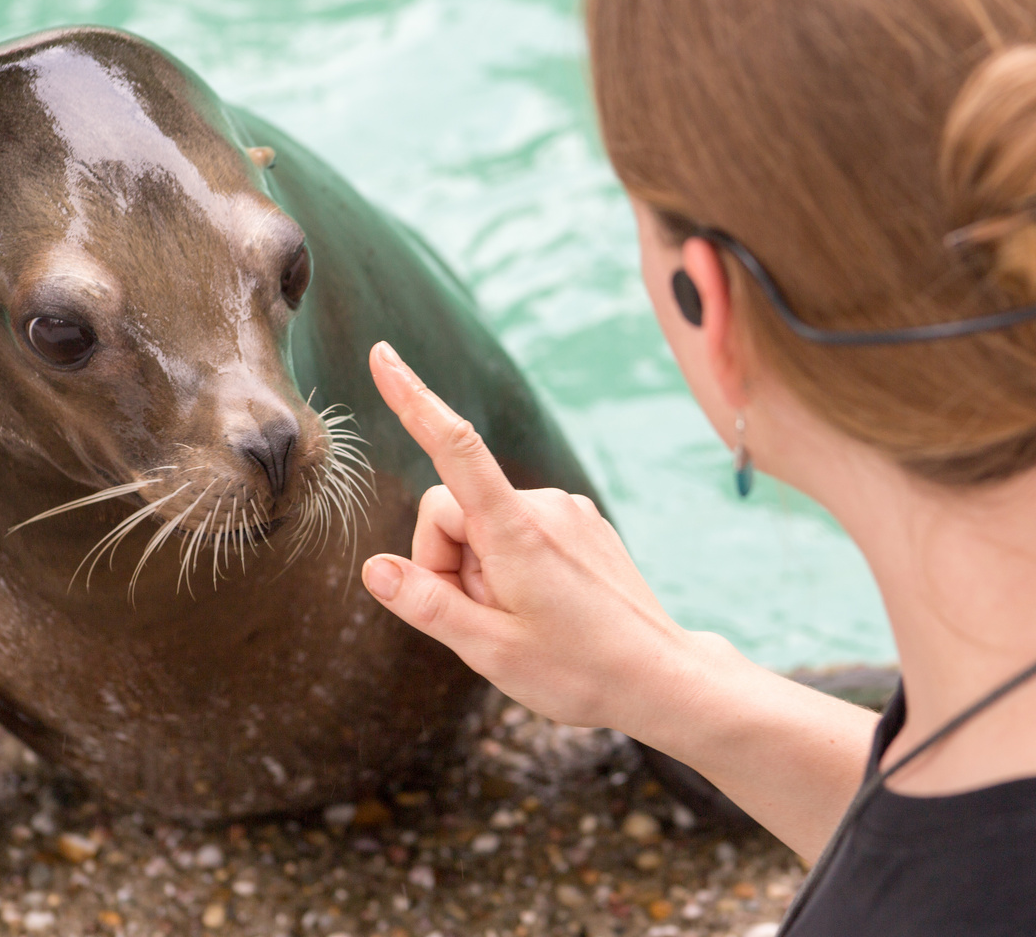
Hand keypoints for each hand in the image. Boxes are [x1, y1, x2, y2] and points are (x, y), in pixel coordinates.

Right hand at [362, 341, 701, 730]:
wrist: (660, 678)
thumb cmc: (578, 672)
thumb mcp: (489, 650)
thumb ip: (428, 603)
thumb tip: (375, 568)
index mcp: (516, 531)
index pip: (454, 450)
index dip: (414, 400)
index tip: (384, 357)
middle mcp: (544, 505)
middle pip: (451, 509)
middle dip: (446, 560)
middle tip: (481, 619)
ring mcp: (567, 510)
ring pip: (483, 522)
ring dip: (480, 567)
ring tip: (520, 618)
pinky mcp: (581, 522)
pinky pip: (517, 528)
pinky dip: (510, 562)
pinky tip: (542, 606)